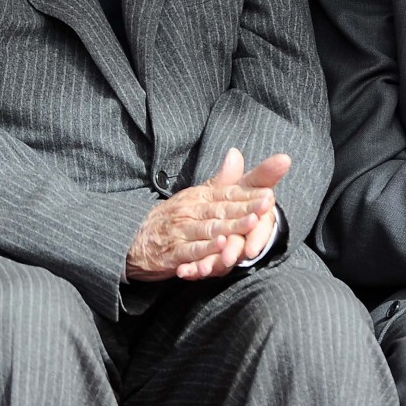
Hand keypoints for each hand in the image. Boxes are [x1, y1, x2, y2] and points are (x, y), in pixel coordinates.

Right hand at [125, 148, 289, 281]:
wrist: (135, 238)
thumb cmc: (175, 217)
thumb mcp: (199, 196)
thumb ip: (222, 180)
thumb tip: (237, 153)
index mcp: (202, 196)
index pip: (229, 193)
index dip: (250, 193)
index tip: (270, 192)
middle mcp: (192, 209)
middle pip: (223, 209)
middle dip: (246, 206)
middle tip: (267, 203)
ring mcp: (181, 230)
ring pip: (210, 228)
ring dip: (231, 226)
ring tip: (251, 222)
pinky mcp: (173, 252)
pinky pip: (191, 250)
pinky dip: (206, 249)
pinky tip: (220, 247)